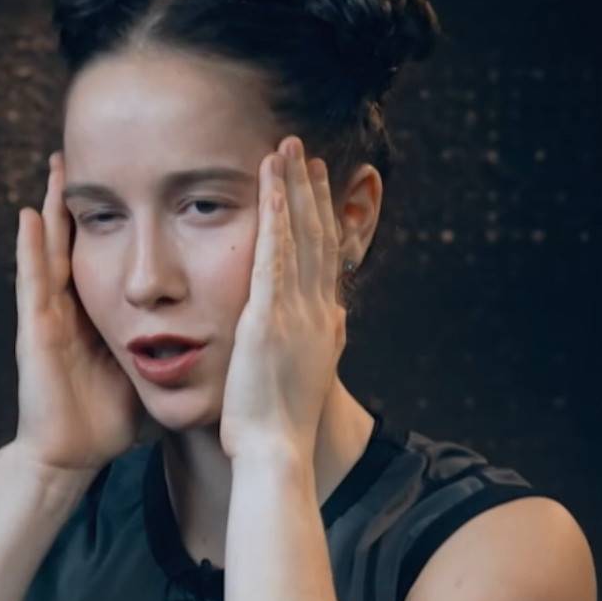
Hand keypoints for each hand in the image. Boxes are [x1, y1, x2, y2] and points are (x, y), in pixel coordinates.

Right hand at [12, 150, 147, 473]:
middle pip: (80, 241)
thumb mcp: (148, 367)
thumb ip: (172, 342)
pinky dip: (28, 248)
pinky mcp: (36, 331)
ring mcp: (50, 316)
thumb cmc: (107, 418)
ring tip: (55, 167)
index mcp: (100, 313)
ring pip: (51, 250)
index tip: (136, 179)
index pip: (112, 253)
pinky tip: (27, 215)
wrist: (71, 454)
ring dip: (51, 209)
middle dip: (83, 200)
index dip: (121, 217)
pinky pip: (32, 282)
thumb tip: (220, 328)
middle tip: (84, 154)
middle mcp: (73, 307)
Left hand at [219, 136, 346, 462]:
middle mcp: (316, 310)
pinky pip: (273, 255)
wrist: (276, 451)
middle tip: (304, 150)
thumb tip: (332, 322)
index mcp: (323, 323)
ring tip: (286, 149)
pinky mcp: (269, 317)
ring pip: (298, 235)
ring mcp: (295, 311)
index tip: (319, 183)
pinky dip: (275, 217)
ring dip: (292, 188)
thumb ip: (316, 343)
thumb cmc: (279, 427)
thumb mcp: (306, 376)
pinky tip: (271, 186)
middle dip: (311, 190)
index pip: (324, 258)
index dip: (323, 216)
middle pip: (317, 236)